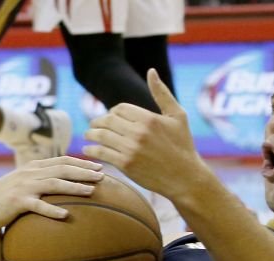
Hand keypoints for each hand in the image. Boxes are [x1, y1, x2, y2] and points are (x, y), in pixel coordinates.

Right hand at [0, 156, 103, 234]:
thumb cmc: (7, 198)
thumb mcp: (25, 183)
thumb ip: (42, 179)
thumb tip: (65, 181)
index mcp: (34, 167)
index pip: (62, 160)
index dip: (81, 162)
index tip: (99, 166)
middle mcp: (30, 173)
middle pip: (62, 169)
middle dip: (84, 171)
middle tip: (102, 176)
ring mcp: (24, 187)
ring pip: (54, 184)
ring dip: (74, 187)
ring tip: (91, 191)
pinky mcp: (18, 202)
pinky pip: (38, 206)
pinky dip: (52, 210)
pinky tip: (66, 215)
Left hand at [83, 69, 201, 198]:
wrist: (185, 177)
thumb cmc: (183, 145)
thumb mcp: (177, 116)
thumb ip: (162, 93)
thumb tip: (151, 71)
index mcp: (149, 118)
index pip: (120, 109)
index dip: (112, 112)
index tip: (110, 118)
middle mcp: (139, 132)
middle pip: (108, 120)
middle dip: (97, 122)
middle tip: (93, 125)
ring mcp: (131, 148)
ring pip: (102, 135)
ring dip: (91, 134)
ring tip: (88, 135)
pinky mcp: (125, 164)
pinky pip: (102, 153)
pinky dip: (91, 150)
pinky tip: (88, 150)